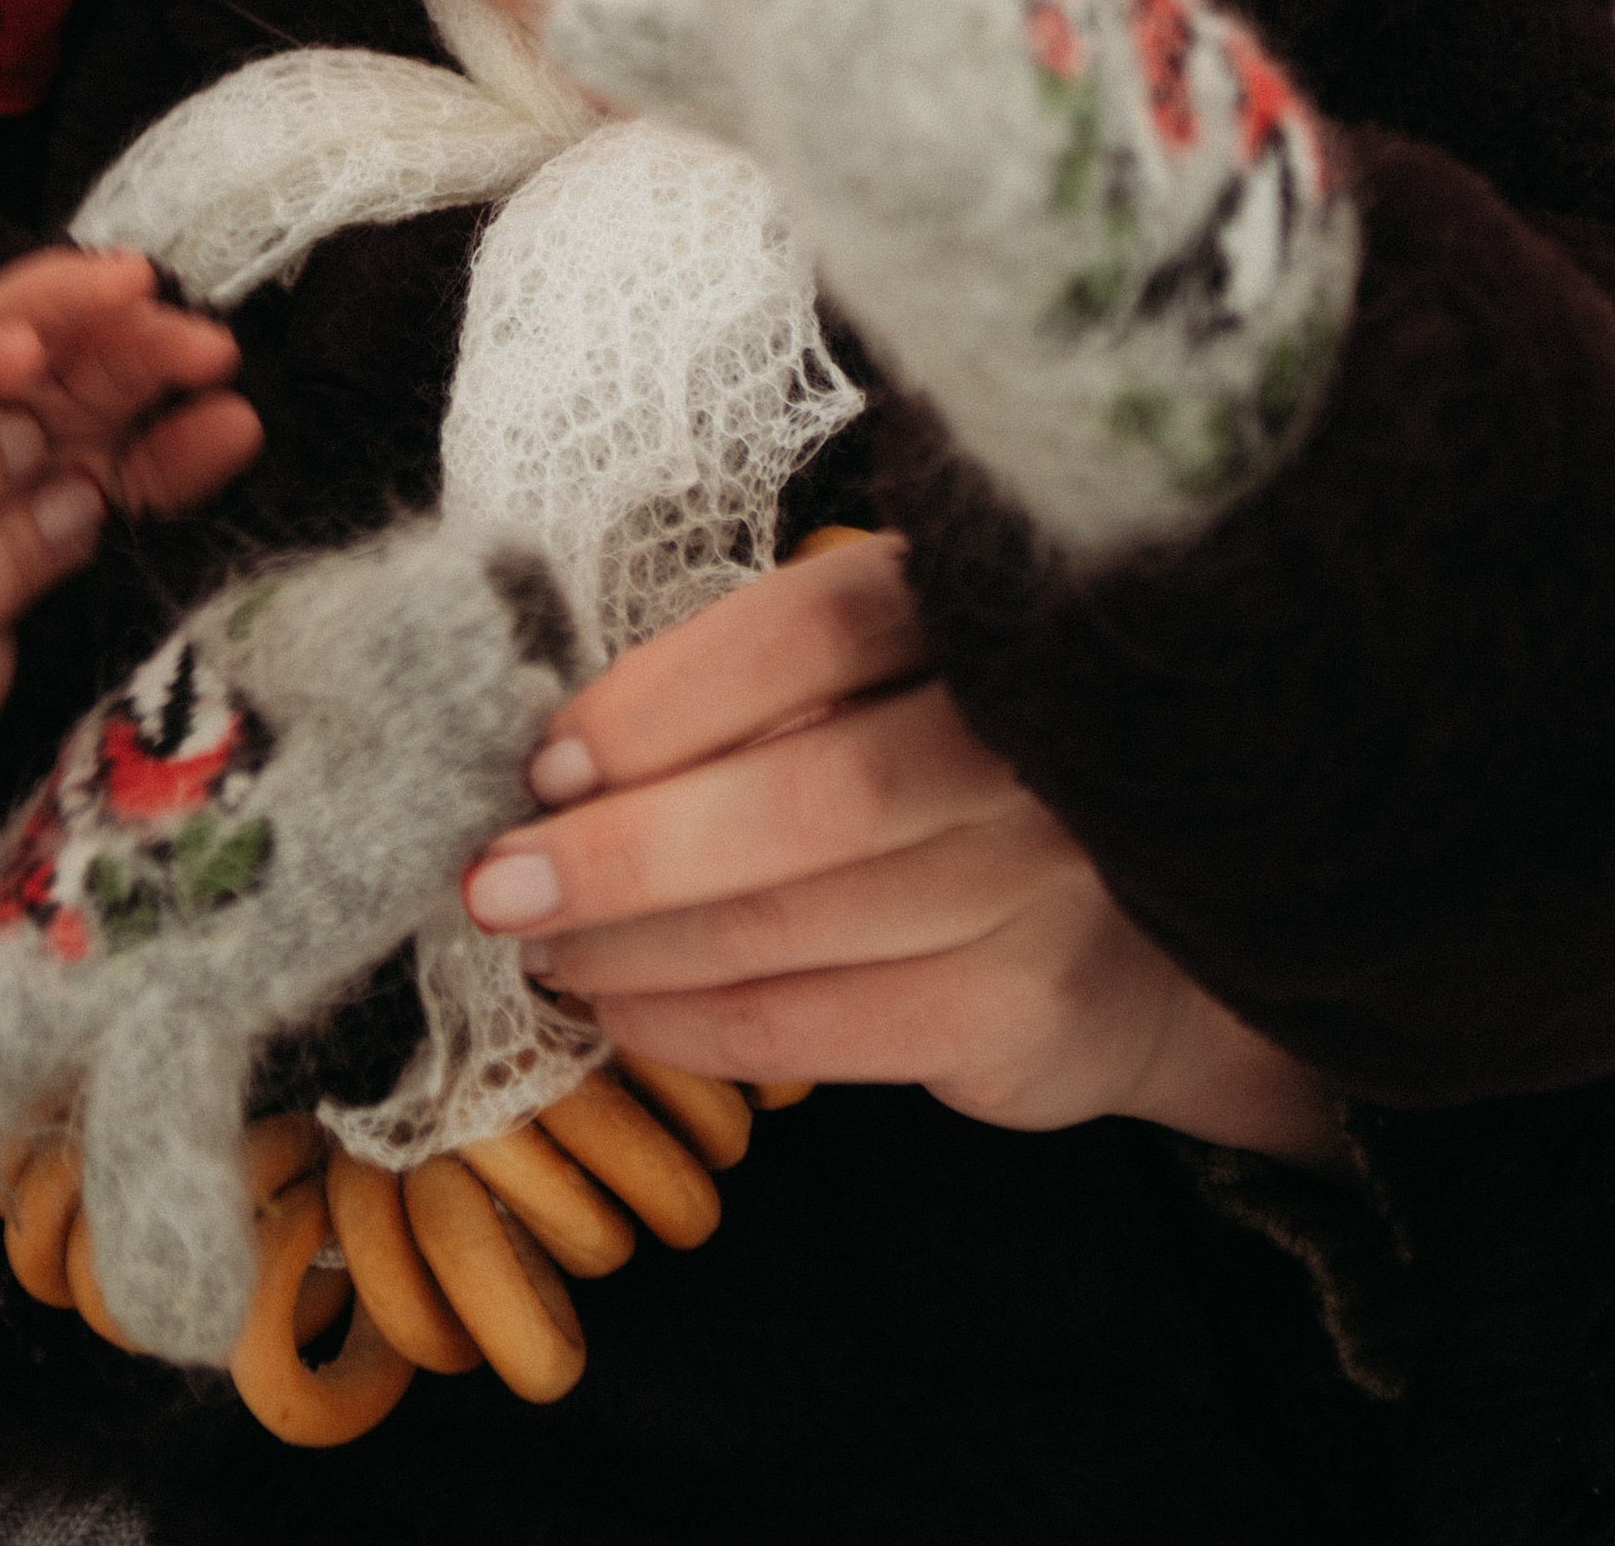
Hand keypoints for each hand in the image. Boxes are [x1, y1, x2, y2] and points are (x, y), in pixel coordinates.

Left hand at [0, 238, 267, 516]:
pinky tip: (226, 434)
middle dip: (137, 338)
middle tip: (201, 346)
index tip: (123, 287)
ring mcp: (25, 472)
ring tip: (224, 386)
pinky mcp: (64, 540)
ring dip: (171, 387)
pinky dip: (179, 463)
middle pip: (69, 357)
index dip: (61, 295)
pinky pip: (124, 493)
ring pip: (108, 415)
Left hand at [461, 536, 1343, 1172]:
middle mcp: (1025, 740)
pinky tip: (618, 1008)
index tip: (545, 756)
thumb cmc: (948, 768)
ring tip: (538, 945)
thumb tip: (550, 749)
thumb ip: (757, 688)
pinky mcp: (1031, 1004)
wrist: (1144, 924)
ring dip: (635, 945)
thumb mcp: (878, 678)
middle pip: (804, 793)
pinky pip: (818, 1026)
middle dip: (623, 848)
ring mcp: (1045, 878)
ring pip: (795, 923)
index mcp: (969, 613)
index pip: (810, 632)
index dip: (664, 697)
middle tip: (496, 879)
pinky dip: (691, 1024)